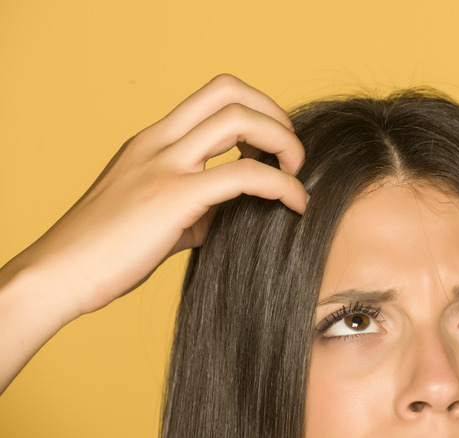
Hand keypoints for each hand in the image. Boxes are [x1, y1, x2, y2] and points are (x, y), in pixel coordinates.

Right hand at [12, 74, 307, 315]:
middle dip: (274, 114)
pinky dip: (282, 185)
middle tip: (290, 154)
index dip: (255, 111)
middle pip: (229, 90)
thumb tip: (234, 213)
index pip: (214, 96)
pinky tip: (296, 205)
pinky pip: (244, 175)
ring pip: (238, 119)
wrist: (58, 275)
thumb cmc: (104, 251)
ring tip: (296, 174)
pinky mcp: (173, 198)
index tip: (271, 147)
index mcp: (152, 142)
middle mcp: (158, 143)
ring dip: (283, 141)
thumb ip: (196, 206)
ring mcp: (164, 166)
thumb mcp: (154, 214)